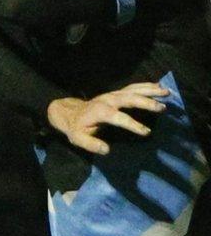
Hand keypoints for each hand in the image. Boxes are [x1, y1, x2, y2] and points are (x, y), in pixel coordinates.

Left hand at [47, 82, 168, 154]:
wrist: (69, 112)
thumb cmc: (76, 127)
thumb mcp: (78, 138)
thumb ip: (91, 144)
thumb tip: (106, 150)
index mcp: (99, 112)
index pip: (118, 117)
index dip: (132, 124)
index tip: (146, 132)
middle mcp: (107, 100)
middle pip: (128, 98)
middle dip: (145, 102)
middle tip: (163, 108)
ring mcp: (112, 95)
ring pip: (133, 90)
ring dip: (150, 90)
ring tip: (166, 92)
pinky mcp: (116, 93)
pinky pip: (133, 87)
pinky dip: (146, 85)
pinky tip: (158, 86)